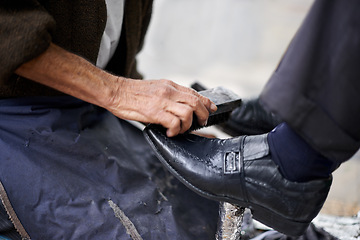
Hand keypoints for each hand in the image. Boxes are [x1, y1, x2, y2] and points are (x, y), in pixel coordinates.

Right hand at [15, 43, 216, 135]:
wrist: (116, 92)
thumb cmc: (133, 92)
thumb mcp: (156, 88)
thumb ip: (169, 95)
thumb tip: (181, 106)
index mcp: (170, 86)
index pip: (194, 93)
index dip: (206, 102)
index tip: (211, 109)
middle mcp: (169, 92)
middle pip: (196, 103)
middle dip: (203, 115)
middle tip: (200, 123)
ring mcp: (162, 101)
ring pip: (188, 113)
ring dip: (187, 125)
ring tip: (180, 130)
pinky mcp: (154, 112)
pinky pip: (174, 123)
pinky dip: (175, 131)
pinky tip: (169, 133)